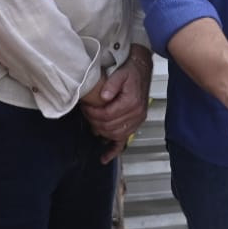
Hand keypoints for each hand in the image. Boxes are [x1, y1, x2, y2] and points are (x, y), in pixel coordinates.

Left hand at [82, 47, 151, 163]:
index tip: (86, 108)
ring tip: (92, 123)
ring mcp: (136, 121)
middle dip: (94, 121)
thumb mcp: (120, 73)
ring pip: (115, 135)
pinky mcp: (134, 124)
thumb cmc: (131, 72)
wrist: (141, 70)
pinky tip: (104, 158)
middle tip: (86, 113)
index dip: (93, 113)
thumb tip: (104, 97)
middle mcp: (136, 114)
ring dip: (101, 132)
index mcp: (132, 103)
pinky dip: (114, 151)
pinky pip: (124, 141)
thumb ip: (112, 84)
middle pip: (109, 127)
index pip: (107, 115)